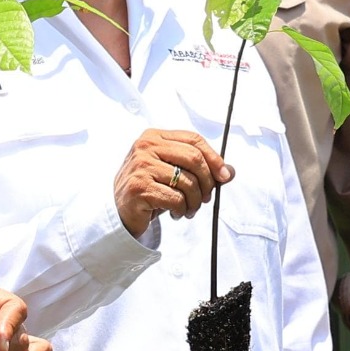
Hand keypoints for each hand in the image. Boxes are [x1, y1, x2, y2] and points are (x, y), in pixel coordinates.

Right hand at [112, 128, 230, 236]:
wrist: (120, 210)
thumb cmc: (149, 188)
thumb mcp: (173, 172)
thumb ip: (200, 168)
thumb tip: (229, 172)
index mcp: (154, 136)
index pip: (193, 139)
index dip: (214, 157)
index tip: (224, 176)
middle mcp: (145, 147)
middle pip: (193, 158)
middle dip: (207, 182)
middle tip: (206, 198)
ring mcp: (140, 166)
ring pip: (187, 182)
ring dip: (195, 201)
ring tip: (189, 209)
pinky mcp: (139, 188)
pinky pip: (176, 199)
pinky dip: (182, 210)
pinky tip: (176, 213)